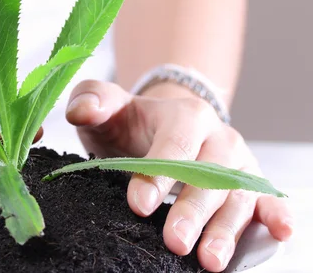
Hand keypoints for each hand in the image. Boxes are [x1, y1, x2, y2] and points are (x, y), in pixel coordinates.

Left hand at [66, 80, 292, 272]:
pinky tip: (277, 233)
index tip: (138, 206)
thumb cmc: (128, 122)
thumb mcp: (105, 107)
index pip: (176, 144)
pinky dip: (275, 216)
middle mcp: (218, 138)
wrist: (155, 126)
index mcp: (185, 114)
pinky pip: (266, 200)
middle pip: (211, 175)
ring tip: (209, 261)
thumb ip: (90, 101)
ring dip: (227, 229)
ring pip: (238, 195)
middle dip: (193, 210)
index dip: (159, 174)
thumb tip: (81, 109)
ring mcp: (237, 163)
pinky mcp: (247, 186)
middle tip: (175, 242)